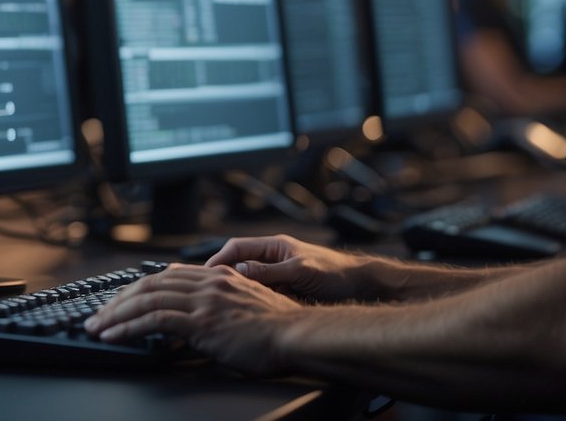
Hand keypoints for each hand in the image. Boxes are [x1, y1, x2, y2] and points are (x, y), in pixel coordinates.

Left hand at [84, 263, 301, 375]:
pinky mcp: (201, 321)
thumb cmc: (279, 329)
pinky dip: (128, 327)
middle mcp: (208, 282)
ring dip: (115, 314)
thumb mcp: (248, 305)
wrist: (297, 334)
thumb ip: (223, 302)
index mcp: (218, 276)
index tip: (121, 300)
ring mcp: (204, 300)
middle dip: (119, 300)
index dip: (139, 287)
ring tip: (96, 327)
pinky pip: (154, 320)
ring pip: (147, 299)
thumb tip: (204, 315)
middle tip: (98, 315)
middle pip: (151, 283)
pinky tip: (114, 336)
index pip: (167, 274)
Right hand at [205, 233, 369, 301]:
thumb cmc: (335, 274)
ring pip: (247, 285)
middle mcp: (273, 260)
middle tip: (205, 296)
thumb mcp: (300, 272)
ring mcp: (278, 277)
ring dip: (236, 295)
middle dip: (221, 280)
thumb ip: (270, 272)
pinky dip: (251, 306)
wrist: (362, 288)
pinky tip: (244, 317)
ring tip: (220, 309)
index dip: (217, 260)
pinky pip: (260, 298)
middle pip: (238, 267)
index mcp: (274, 247)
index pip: (236, 248)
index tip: (202, 276)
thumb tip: (237, 272)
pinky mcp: (285, 294)